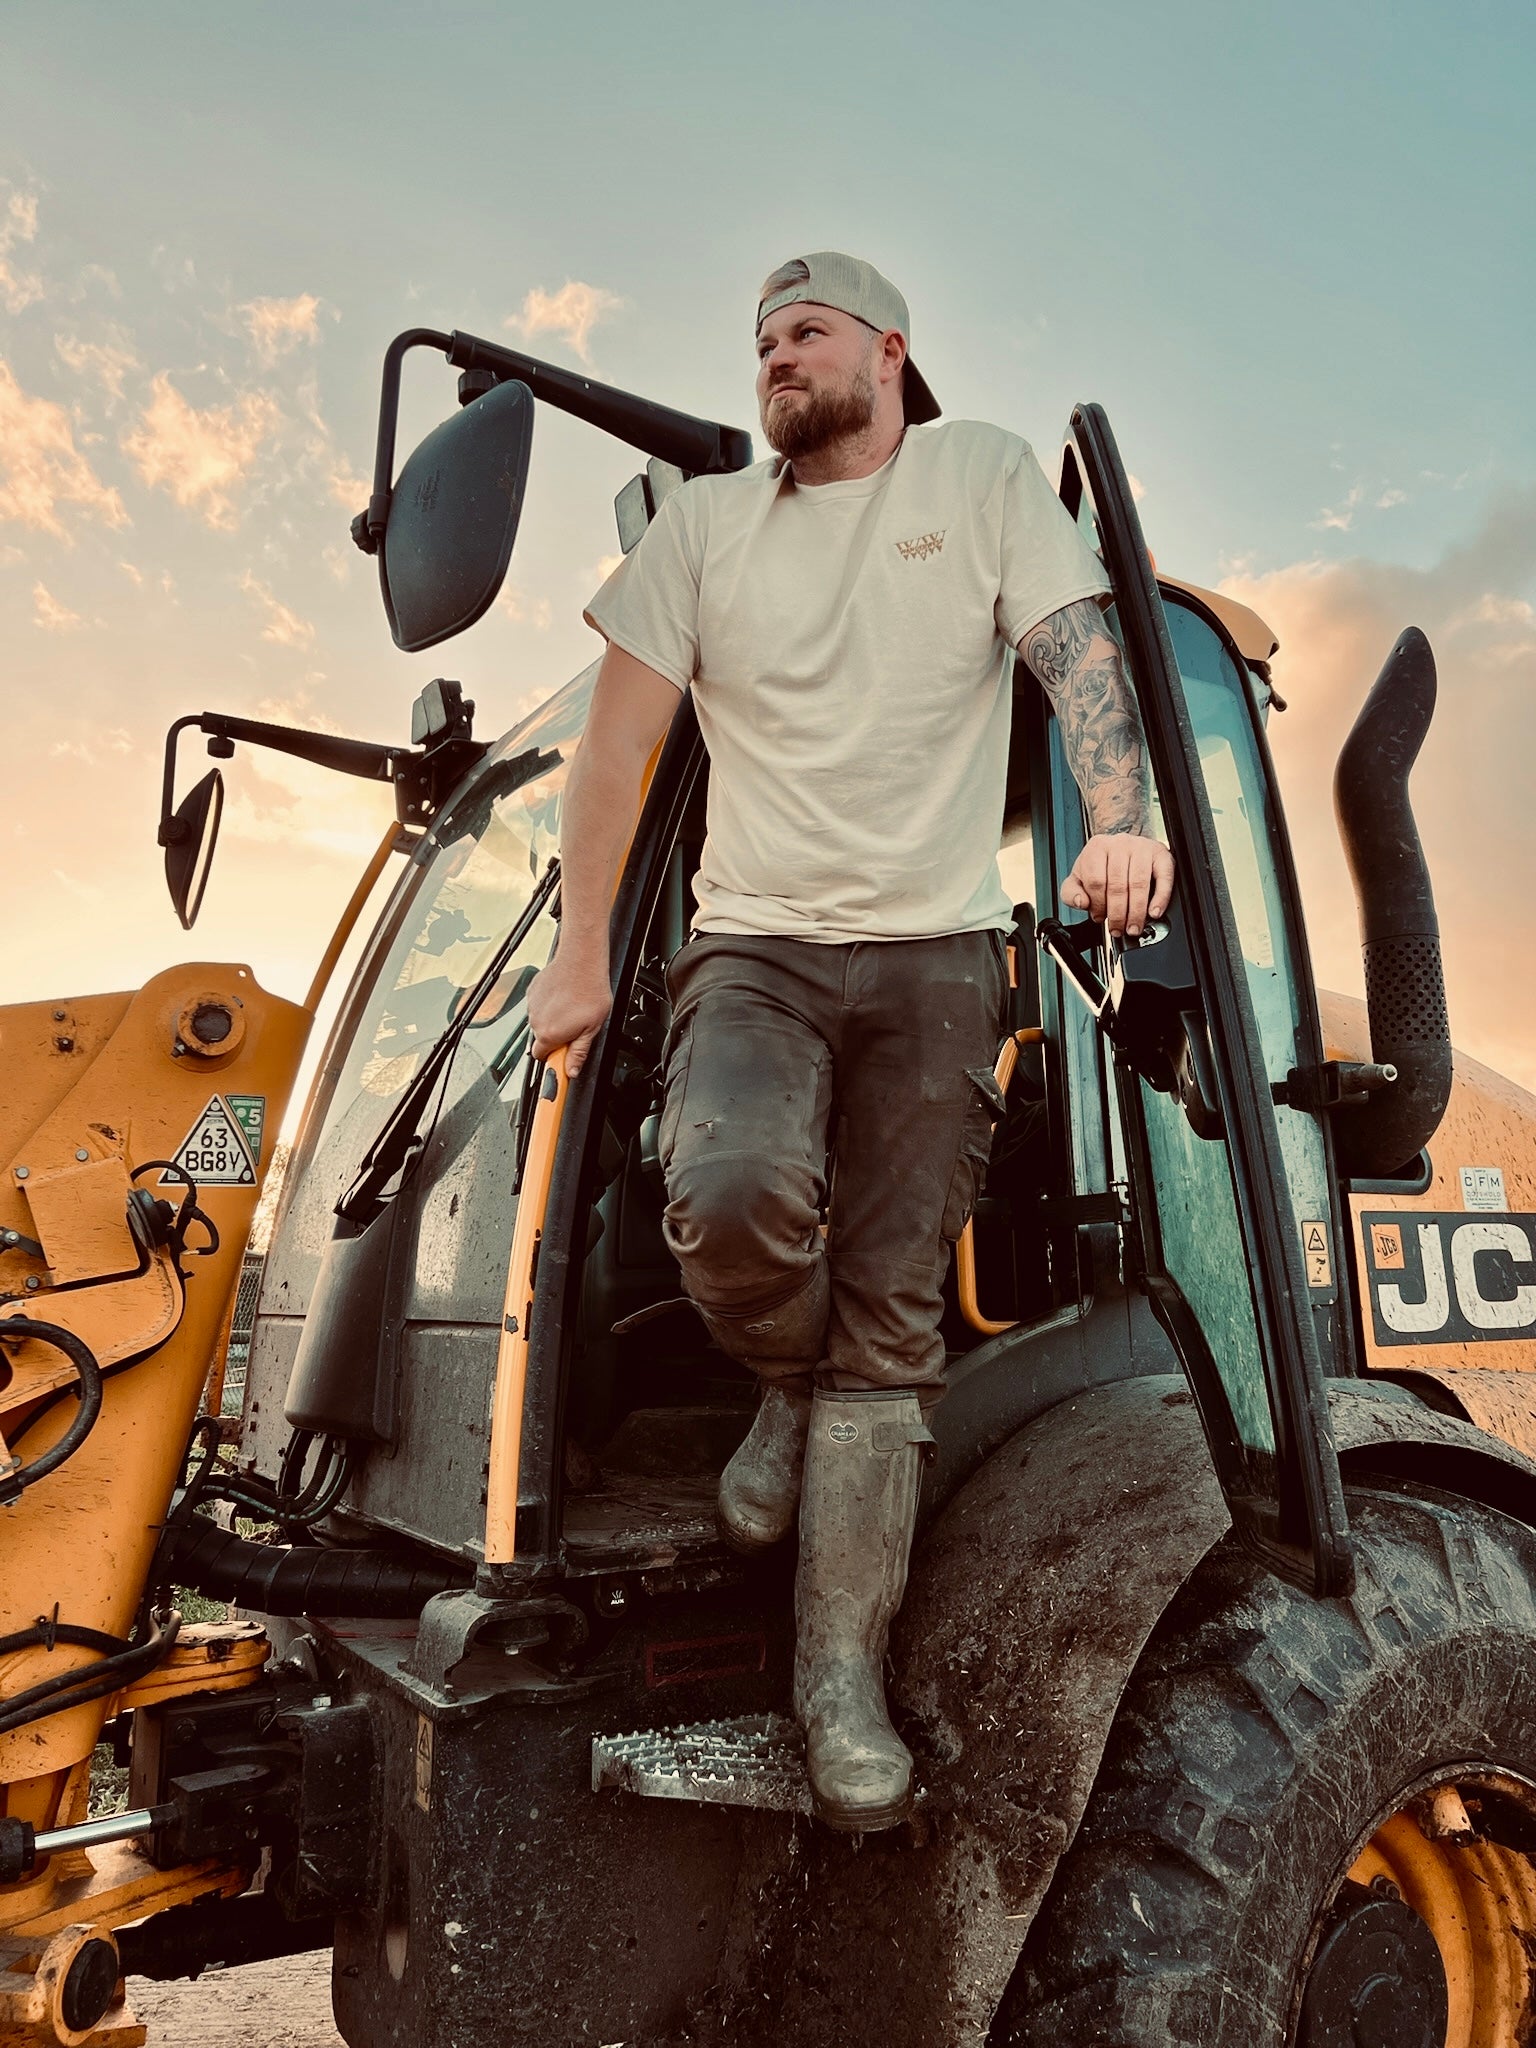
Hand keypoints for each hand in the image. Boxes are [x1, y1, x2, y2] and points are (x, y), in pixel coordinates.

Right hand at [527, 954, 611, 1077]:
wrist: (582, 960)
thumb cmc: (590, 990)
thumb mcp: (592, 1028)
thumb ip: (579, 1052)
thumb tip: (572, 1071)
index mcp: (550, 1034)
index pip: (542, 1058)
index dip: (555, 1056)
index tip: (563, 1056)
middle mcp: (536, 1022)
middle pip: (542, 1040)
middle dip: (556, 1036)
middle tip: (575, 1024)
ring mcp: (532, 1006)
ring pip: (540, 1022)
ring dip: (553, 1020)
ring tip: (571, 1007)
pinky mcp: (532, 992)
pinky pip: (539, 1006)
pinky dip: (549, 1005)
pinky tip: (564, 997)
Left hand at [1061, 833, 1174, 937]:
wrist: (1124, 849)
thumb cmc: (1102, 866)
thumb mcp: (1079, 878)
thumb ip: (1071, 893)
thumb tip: (1081, 902)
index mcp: (1097, 848)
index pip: (1096, 881)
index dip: (1098, 905)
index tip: (1100, 918)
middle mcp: (1119, 844)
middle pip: (1118, 885)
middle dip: (1118, 914)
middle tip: (1119, 929)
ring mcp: (1142, 847)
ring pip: (1139, 884)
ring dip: (1137, 911)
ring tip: (1134, 927)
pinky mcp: (1161, 854)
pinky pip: (1164, 877)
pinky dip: (1160, 897)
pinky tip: (1154, 911)